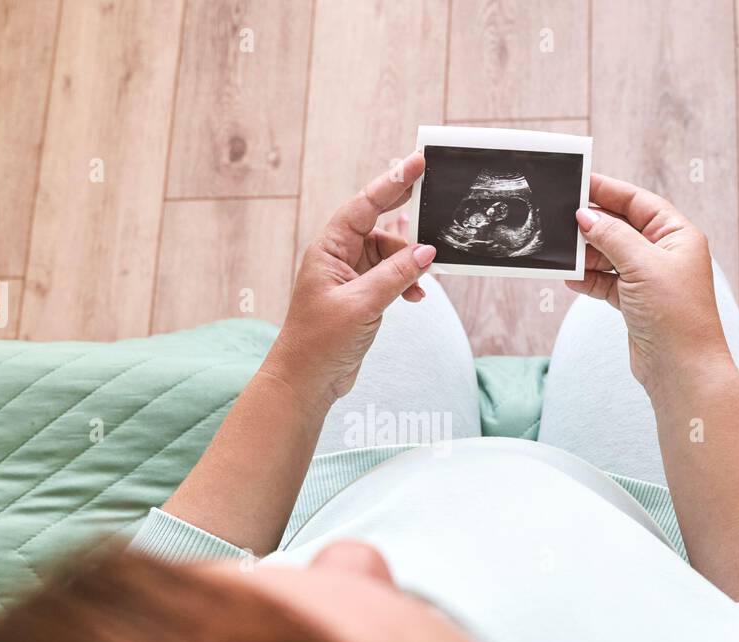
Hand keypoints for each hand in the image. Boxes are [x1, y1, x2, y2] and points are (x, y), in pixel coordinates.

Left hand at [265, 152, 435, 410]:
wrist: (306, 381)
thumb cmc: (320, 343)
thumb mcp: (362, 305)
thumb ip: (395, 275)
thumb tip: (425, 251)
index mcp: (329, 249)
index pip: (364, 206)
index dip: (391, 183)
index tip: (416, 163)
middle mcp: (338, 256)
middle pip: (377, 224)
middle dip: (404, 214)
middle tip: (432, 191)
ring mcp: (350, 276)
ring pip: (389, 254)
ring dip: (408, 264)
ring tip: (420, 284)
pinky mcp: (361, 296)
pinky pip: (390, 276)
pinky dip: (405, 283)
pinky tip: (415, 297)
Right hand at [568, 175, 730, 398]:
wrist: (682, 368)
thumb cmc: (675, 314)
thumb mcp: (642, 265)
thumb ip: (612, 237)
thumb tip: (586, 216)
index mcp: (677, 235)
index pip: (638, 202)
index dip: (609, 190)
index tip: (580, 182)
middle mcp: (664, 254)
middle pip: (622, 227)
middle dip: (593, 225)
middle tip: (562, 218)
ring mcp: (649, 279)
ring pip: (611, 256)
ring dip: (587, 255)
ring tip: (563, 252)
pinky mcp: (635, 303)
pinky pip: (606, 282)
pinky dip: (589, 280)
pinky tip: (570, 279)